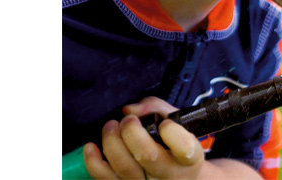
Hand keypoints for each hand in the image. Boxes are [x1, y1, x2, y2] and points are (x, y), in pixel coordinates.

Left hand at [83, 97, 203, 178]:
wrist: (175, 177)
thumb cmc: (174, 146)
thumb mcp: (177, 123)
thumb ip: (156, 108)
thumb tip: (129, 110)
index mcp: (190, 159)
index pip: (185, 149)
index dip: (173, 133)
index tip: (165, 124)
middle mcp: (170, 176)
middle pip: (148, 156)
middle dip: (132, 132)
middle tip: (128, 120)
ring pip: (124, 167)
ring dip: (111, 142)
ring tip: (111, 126)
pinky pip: (105, 179)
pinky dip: (93, 162)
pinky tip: (92, 147)